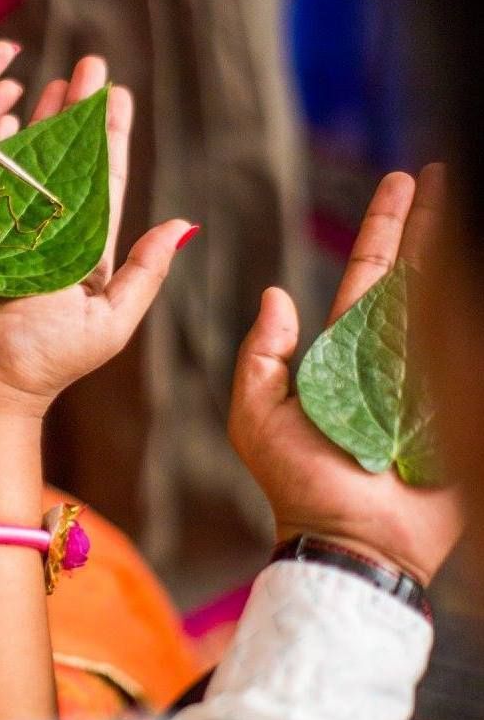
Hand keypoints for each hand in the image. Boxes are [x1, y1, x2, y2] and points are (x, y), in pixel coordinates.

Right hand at [0, 55, 195, 415]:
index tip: (120, 93)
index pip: (102, 177)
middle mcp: (42, 231)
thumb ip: (142, 274)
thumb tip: (184, 224)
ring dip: (36, 119)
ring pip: (20, 159)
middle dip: (77, 110)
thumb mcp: (107, 322)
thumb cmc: (41, 362)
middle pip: (63, 156)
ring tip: (48, 78)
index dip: (111, 134)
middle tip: (90, 65)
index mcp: (81, 249)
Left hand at [229, 164, 462, 586]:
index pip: (372, 271)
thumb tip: (276, 293)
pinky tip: (475, 280)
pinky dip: (472, 315)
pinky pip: (469, 351)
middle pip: (419, 274)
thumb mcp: (256, 416)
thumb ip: (262, 356)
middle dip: (433, 224)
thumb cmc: (297, 484)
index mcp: (347, 349)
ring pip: (449, 302)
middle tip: (446, 176)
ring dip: (458, 258)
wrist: (348, 543)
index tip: (405, 183)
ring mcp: (430, 380)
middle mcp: (392, 355)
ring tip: (467, 210)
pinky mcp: (458, 410)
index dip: (389, 227)